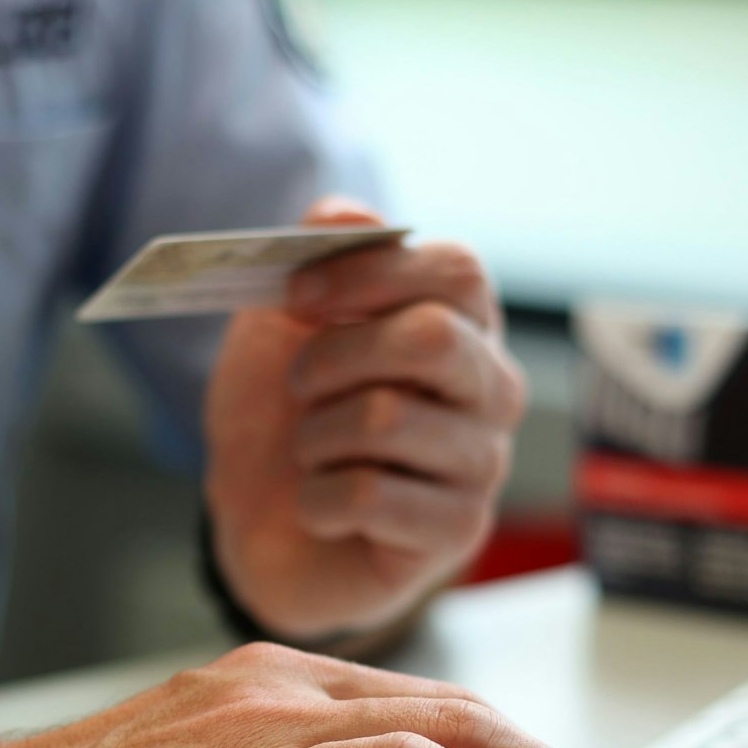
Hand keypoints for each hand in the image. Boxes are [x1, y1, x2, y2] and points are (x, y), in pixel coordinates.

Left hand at [205, 197, 525, 641]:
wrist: (257, 524)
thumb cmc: (282, 416)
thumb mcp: (277, 325)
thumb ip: (312, 257)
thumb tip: (348, 215)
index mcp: (460, 323)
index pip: (457, 270)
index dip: (369, 274)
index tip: (296, 299)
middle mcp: (490, 388)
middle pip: (432, 338)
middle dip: (336, 355)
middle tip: (299, 385)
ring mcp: (482, 463)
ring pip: (387, 419)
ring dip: (314, 434)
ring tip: (309, 452)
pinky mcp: (458, 532)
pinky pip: (370, 495)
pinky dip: (316, 499)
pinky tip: (321, 507)